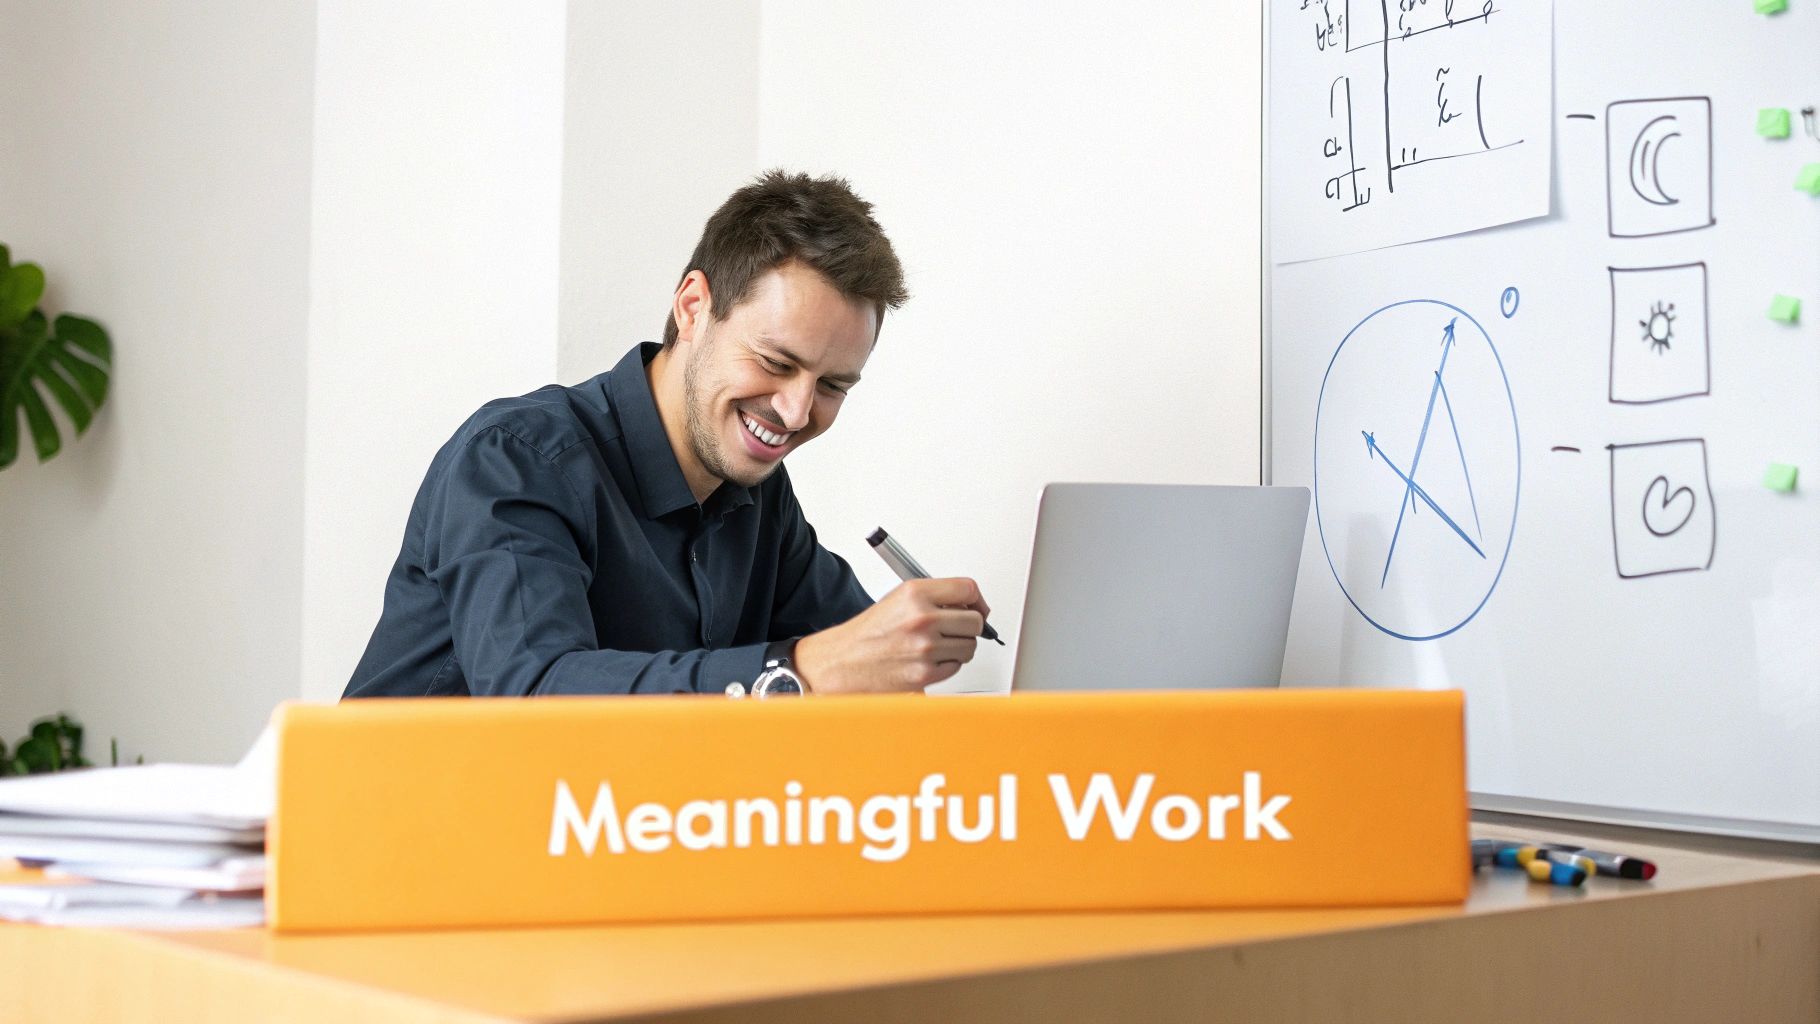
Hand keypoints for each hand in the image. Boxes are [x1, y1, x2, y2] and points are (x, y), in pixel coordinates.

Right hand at [794, 578, 991, 693]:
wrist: (843, 662)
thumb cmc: (869, 633)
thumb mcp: (898, 599)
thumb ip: (934, 597)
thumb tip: (970, 605)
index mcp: (915, 594)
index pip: (967, 589)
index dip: (978, 600)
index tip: (978, 608)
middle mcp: (922, 618)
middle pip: (975, 621)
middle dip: (970, 627)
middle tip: (957, 630)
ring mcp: (924, 648)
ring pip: (969, 647)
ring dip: (959, 648)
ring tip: (936, 646)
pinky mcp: (924, 674)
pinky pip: (955, 667)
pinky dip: (946, 666)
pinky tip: (927, 660)